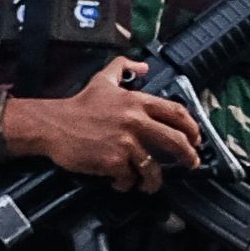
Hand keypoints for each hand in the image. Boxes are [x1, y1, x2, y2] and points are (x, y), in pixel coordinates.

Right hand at [0, 62, 206, 190]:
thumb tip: (143, 66)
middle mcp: (135, 121)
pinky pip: (129, 178)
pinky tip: (120, 183)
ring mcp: (125, 142)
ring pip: (153, 167)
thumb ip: (124, 68)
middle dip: (187, 155)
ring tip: (150, 184)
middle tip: (191, 163)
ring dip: (154, 180)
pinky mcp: (113, 161)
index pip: (175, 112)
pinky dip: (126, 184)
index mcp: (137, 102)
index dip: (191, 127)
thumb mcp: (103, 79)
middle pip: (174, 140)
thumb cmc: (79, 105)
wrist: (53, 125)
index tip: (196, 138)